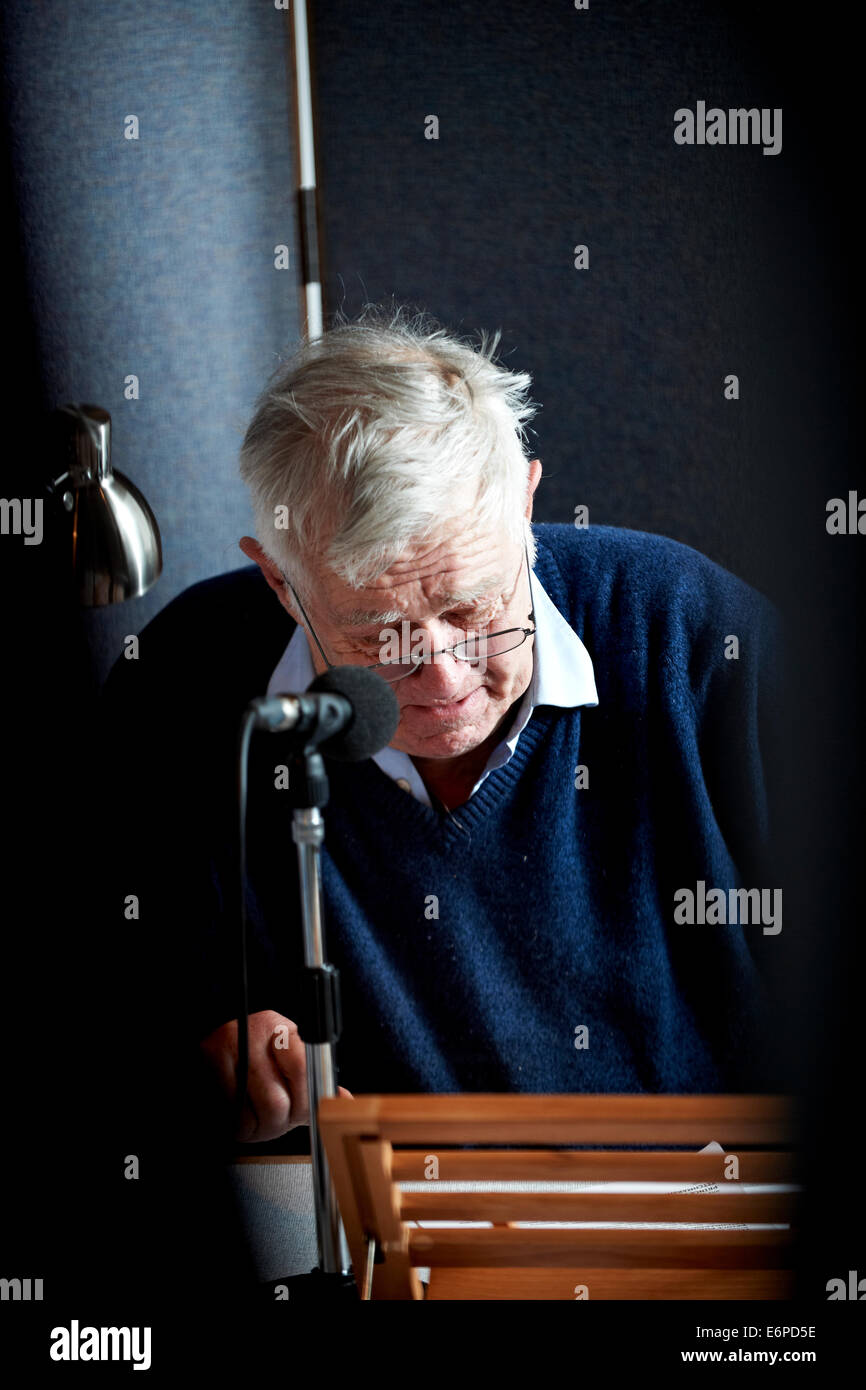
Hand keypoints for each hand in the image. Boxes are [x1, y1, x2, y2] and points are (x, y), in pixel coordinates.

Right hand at [200, 1009, 352, 1141]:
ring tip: (258, 1122)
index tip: (303, 1112)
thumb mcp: (286, 1056)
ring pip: (251, 1116)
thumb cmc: (252, 1051)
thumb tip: (343, 1099)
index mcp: (280, 1031)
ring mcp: (226, 1051)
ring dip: (259, 1130)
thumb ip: (313, 1080)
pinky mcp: (208, 1067)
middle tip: (278, 1122)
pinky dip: (239, 1129)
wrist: (209, 1033)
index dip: (305, 1101)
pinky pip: (230, 1118)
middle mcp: (253, 1035)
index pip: (303, 1069)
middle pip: (277, 1102)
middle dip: (280, 1123)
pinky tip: (241, 1118)